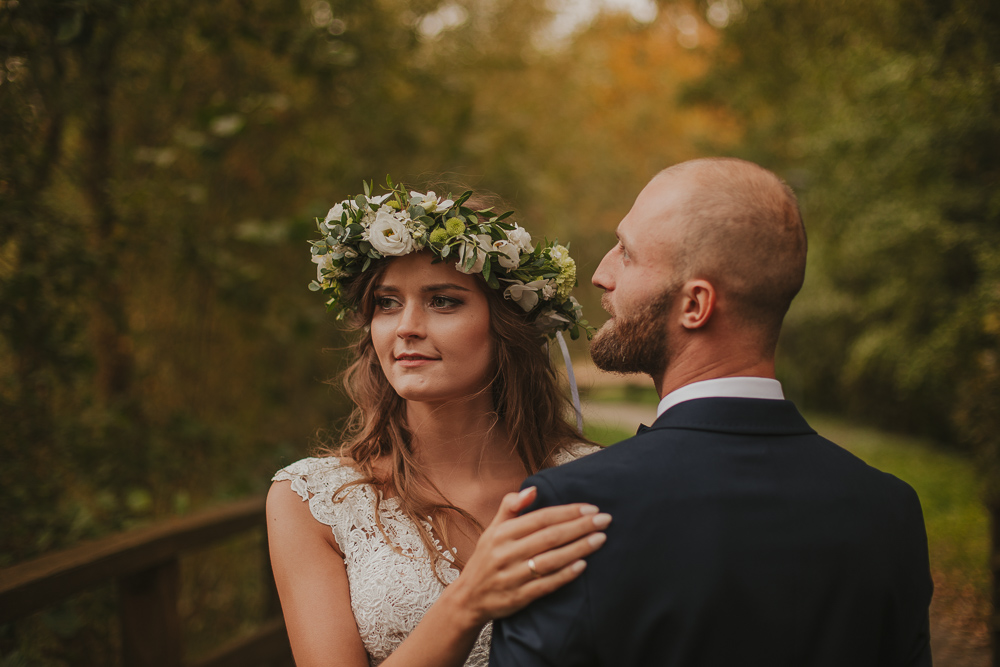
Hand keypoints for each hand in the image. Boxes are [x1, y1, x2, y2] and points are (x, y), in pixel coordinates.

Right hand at [443, 487, 610, 629]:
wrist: (469, 598)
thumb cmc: (487, 559)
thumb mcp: (492, 530)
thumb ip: (510, 507)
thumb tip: (533, 489)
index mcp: (502, 533)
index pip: (541, 518)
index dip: (567, 512)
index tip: (591, 508)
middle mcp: (506, 553)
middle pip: (550, 537)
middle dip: (580, 527)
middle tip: (605, 520)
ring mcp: (512, 576)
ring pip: (551, 560)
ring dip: (579, 548)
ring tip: (601, 539)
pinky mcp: (518, 597)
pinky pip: (546, 584)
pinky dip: (565, 575)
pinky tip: (583, 566)